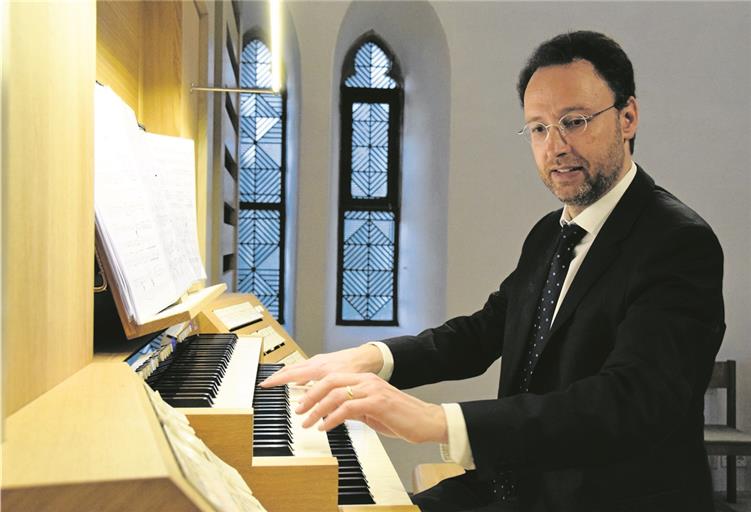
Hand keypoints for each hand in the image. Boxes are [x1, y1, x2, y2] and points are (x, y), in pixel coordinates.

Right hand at [260, 344, 383, 387]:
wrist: (368, 358)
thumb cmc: (357, 369)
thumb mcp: (340, 387)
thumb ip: (325, 399)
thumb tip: (312, 409)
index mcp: (318, 369)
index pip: (290, 374)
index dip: (276, 380)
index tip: (265, 384)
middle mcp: (316, 363)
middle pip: (290, 369)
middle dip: (277, 377)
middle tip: (266, 384)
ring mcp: (319, 361)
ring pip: (298, 368)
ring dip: (287, 375)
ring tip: (279, 383)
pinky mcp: (323, 362)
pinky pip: (306, 368)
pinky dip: (298, 374)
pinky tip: (300, 382)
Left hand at [296, 372, 447, 444]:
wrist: (427, 422)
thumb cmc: (403, 418)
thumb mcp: (373, 411)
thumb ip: (355, 409)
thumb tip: (335, 413)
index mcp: (366, 380)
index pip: (333, 378)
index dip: (314, 388)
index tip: (301, 400)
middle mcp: (368, 381)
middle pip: (330, 381)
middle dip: (310, 395)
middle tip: (299, 410)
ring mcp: (373, 390)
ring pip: (336, 394)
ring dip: (317, 409)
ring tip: (307, 422)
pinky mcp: (377, 403)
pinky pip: (347, 408)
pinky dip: (332, 418)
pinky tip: (325, 427)